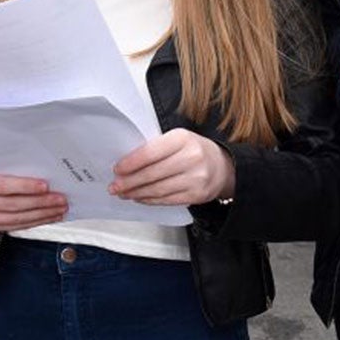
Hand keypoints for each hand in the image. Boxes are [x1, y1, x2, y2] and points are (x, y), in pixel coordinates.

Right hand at [0, 158, 67, 231]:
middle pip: (12, 205)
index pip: (1, 185)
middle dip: (40, 202)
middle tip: (60, 198)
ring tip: (59, 208)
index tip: (45, 185)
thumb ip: (6, 162)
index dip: (24, 187)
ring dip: (42, 214)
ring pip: (17, 218)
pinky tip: (49, 216)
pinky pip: (16, 226)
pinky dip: (36, 221)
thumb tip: (38, 163)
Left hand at [112, 128, 236, 206]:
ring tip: (124, 193)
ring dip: (137, 193)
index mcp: (183, 139)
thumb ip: (156, 148)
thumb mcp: (178, 140)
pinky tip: (141, 198)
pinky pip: (167, 200)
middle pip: (152, 174)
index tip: (117, 169)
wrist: (223, 167)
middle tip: (115, 186)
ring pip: (158, 189)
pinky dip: (150, 200)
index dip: (131, 163)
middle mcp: (191, 158)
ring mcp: (196, 178)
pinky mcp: (197, 195)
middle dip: (129, 182)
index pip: (150, 152)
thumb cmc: (195, 151)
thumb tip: (127, 164)